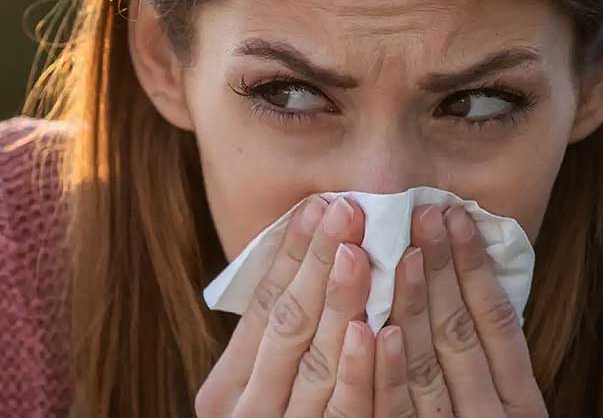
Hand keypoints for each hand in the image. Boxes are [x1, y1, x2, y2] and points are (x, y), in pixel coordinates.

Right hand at [195, 194, 375, 417]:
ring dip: (342, 303)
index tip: (318, 205)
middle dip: (317, 263)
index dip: (292, 256)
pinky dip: (360, 371)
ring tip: (361, 253)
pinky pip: (346, 413)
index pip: (261, 308)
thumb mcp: (260, 390)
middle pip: (287, 325)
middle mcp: (247, 410)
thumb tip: (311, 266)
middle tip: (346, 210)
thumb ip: (276, 348)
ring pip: (317, 363)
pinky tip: (377, 331)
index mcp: (224, 388)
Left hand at [327, 204, 547, 416]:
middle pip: (460, 334)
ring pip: (426, 365)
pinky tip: (376, 330)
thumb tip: (460, 272)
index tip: (455, 215)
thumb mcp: (495, 400)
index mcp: (519, 403)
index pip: (498, 324)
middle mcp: (489, 417)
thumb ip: (480, 353)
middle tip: (423, 213)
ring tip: (401, 251)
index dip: (475, 268)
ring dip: (412, 304)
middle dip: (442, 269)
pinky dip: (387, 371)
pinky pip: (393, 412)